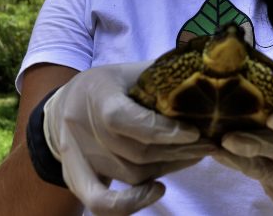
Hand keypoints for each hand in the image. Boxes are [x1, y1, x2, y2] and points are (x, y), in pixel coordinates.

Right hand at [43, 62, 213, 214]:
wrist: (62, 107)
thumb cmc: (106, 86)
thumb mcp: (130, 71)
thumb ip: (161, 75)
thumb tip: (203, 73)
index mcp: (97, 94)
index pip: (125, 118)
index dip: (160, 130)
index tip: (194, 132)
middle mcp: (82, 127)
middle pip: (135, 151)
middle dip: (179, 151)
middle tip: (209, 144)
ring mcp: (78, 156)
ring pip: (130, 174)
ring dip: (168, 168)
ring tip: (196, 156)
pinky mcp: (75, 177)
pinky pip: (101, 201)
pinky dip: (131, 202)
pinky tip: (159, 190)